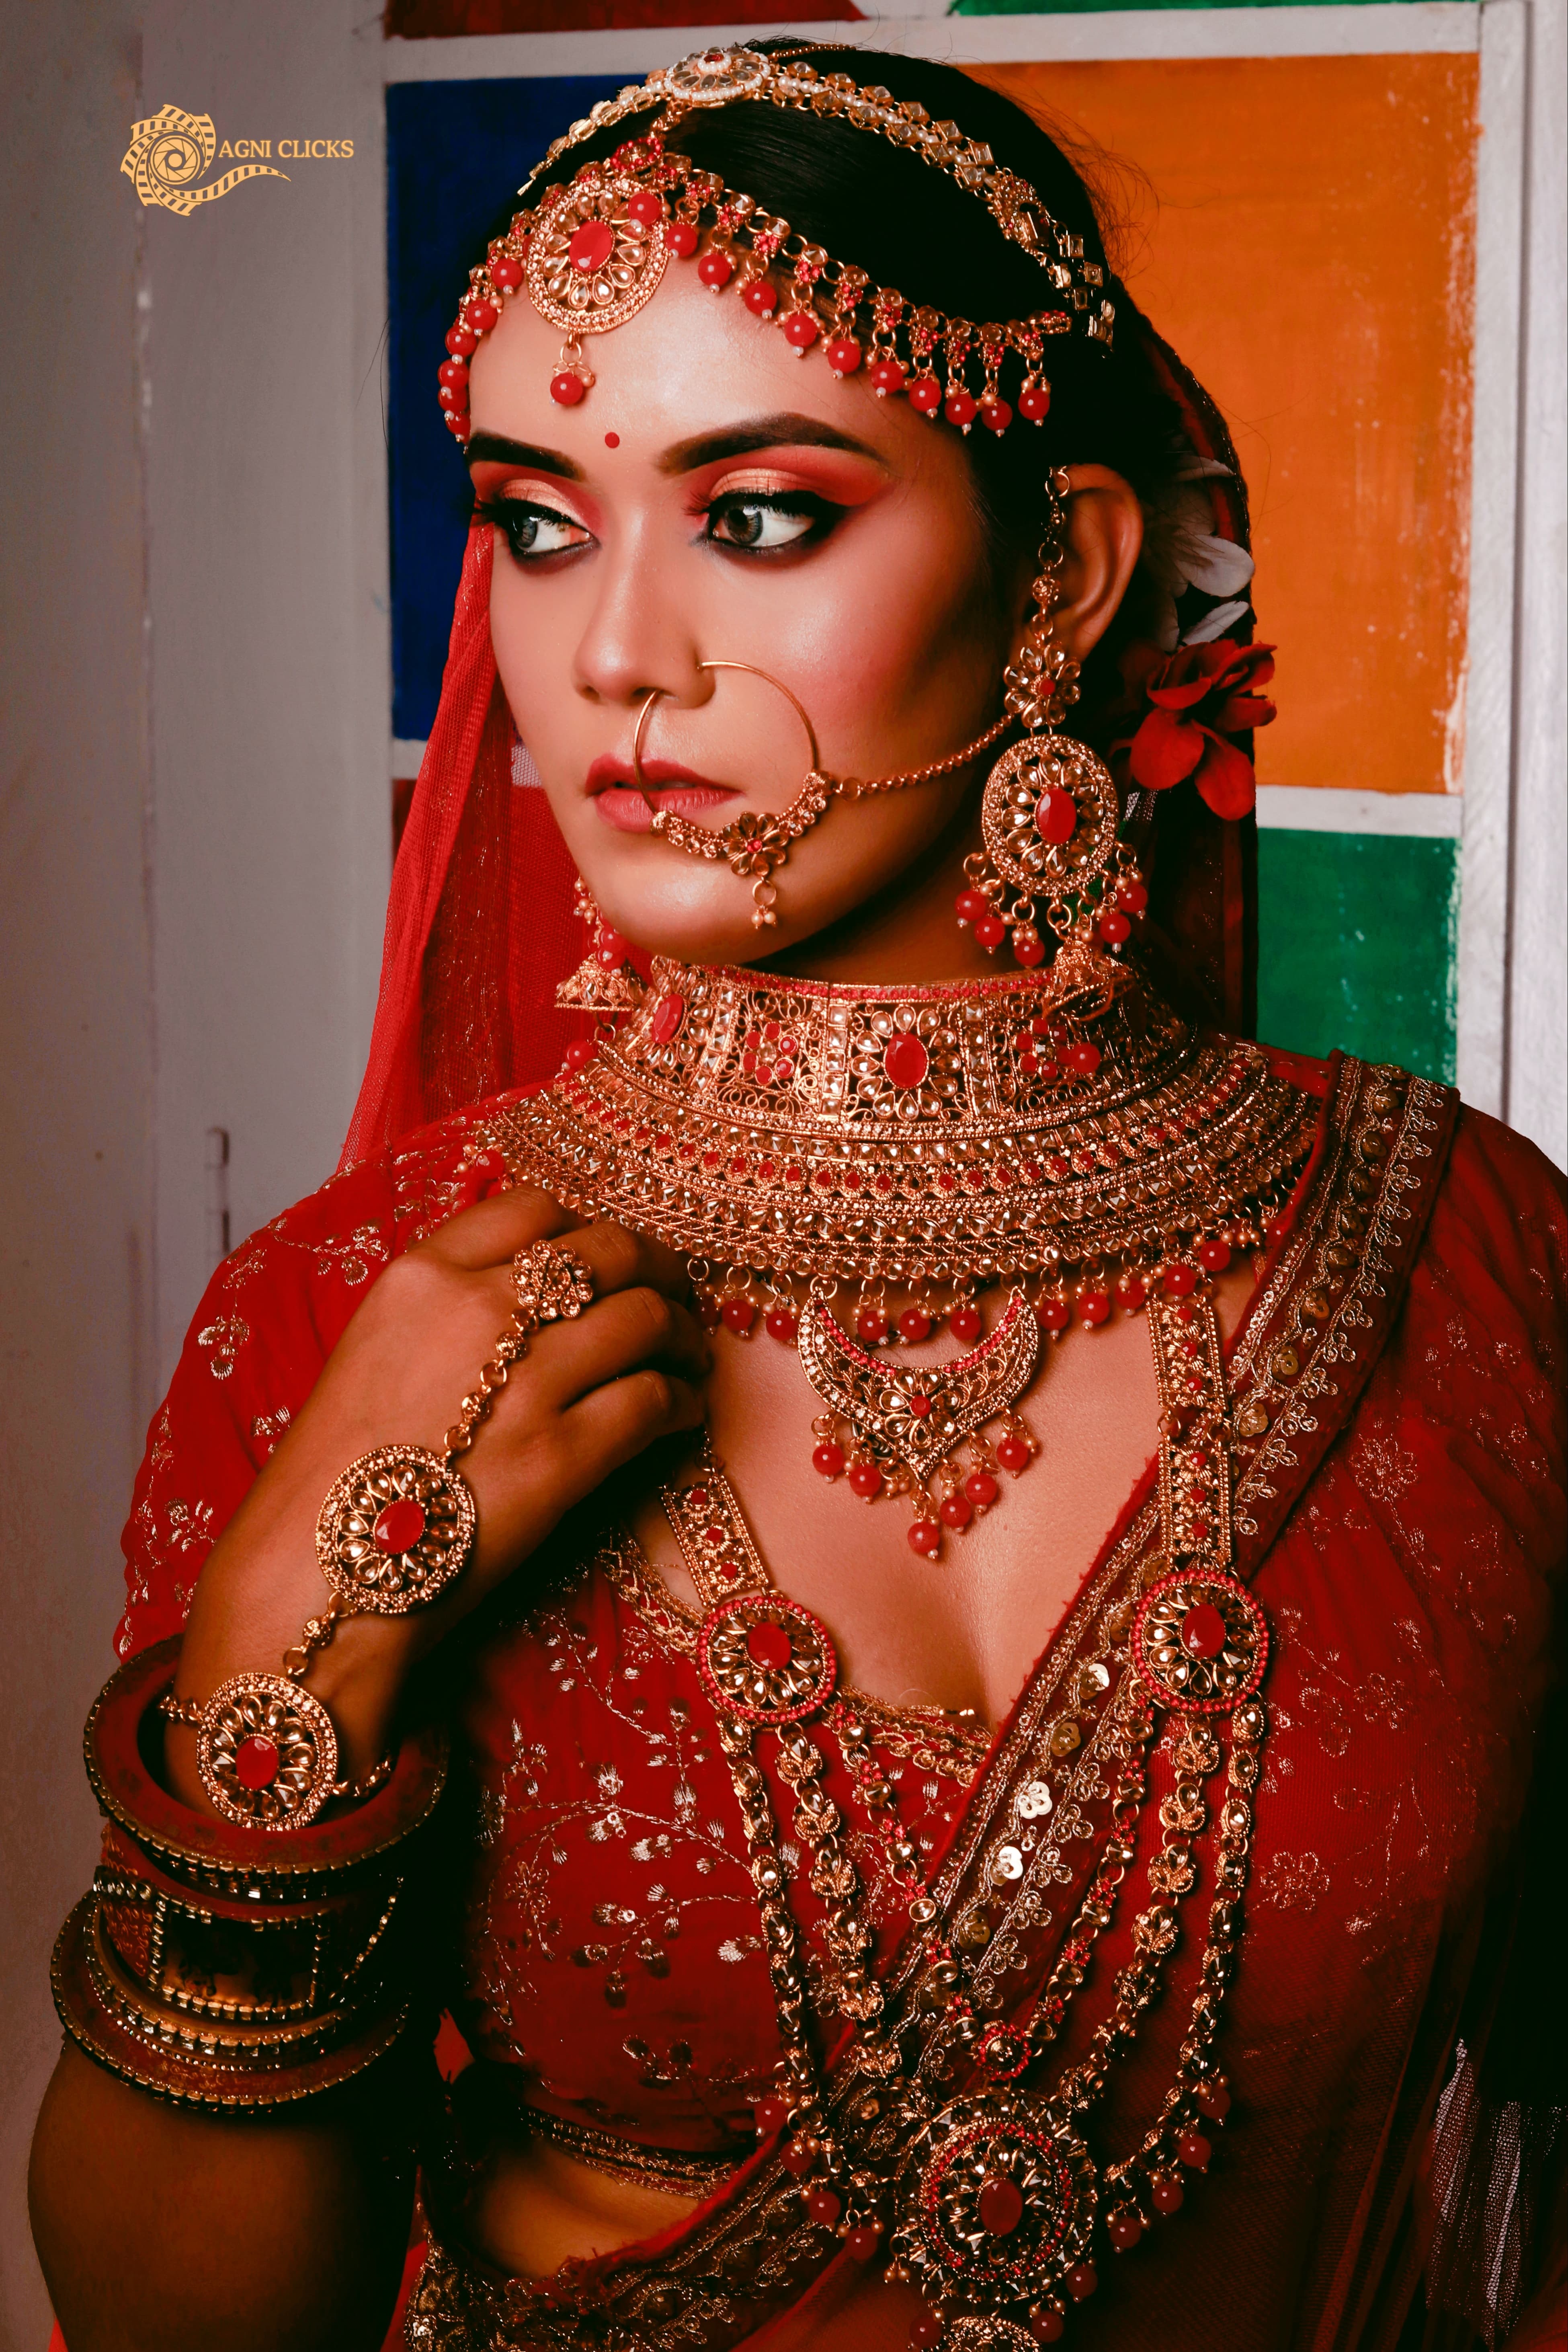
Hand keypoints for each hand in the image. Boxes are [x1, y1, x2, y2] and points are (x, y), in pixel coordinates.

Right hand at [168, 1189, 707, 1789]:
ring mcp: (527, 1380)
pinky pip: (655, 1401)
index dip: (590, 1228)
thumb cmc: (336, 1475)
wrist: (315, 1573)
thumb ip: (447, 1308)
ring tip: (689, 1356)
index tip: (610, 1256)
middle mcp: (480, 1309)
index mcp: (424, 1276)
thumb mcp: (375, 1351)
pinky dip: (684, 1402)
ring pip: (647, 1318)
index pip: (538, 1208)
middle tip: (673, 1296)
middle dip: (657, 1270)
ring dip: (683, 1335)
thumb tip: (524, 1286)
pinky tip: (683, 1413)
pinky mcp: (563, 1455)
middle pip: (611, 1250)